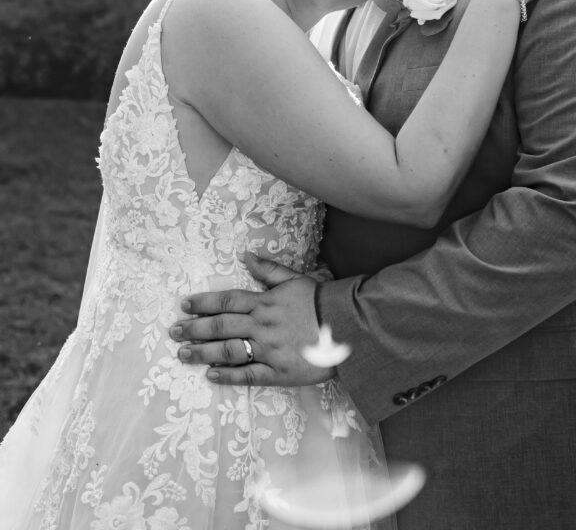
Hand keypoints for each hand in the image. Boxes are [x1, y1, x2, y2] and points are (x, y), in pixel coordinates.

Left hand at [169, 254, 331, 385]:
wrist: (348, 327)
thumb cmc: (321, 301)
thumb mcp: (295, 278)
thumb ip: (268, 269)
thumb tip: (245, 255)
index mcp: (265, 301)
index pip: (227, 301)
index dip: (203, 303)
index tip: (184, 305)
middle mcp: (262, 325)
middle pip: (221, 326)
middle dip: (194, 329)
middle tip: (173, 332)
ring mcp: (270, 350)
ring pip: (229, 351)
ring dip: (203, 353)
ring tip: (183, 354)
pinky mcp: (279, 372)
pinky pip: (249, 375)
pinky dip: (228, 375)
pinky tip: (210, 375)